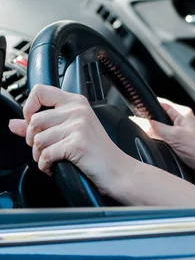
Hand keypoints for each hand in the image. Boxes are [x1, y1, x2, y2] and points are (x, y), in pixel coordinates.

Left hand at [8, 84, 131, 197]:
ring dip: (39, 155)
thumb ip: (41, 125)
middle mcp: (77, 110)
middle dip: (32, 140)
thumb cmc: (95, 150)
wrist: (115, 168)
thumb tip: (13, 123)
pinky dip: (46, 166)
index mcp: (75, 102)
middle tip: (45, 148)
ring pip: (37, 140)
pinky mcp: (76, 143)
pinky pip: (45, 155)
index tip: (33, 123)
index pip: (40, 91)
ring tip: (52, 158)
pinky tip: (56, 166)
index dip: (29, 107)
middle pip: (34, 120)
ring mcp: (78, 125)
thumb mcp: (69, 130)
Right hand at [131, 98, 194, 190]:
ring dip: (155, 139)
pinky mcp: (183, 151)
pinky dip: (160, 149)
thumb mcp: (176, 137)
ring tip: (146, 142)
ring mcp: (183, 138)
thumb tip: (143, 121)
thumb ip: (158, 129)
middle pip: (161, 121)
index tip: (135, 109)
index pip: (163, 105)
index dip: (149, 106)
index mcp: (184, 116)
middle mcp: (184, 125)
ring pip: (162, 135)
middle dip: (149, 124)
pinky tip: (156, 153)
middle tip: (137, 128)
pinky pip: (166, 147)